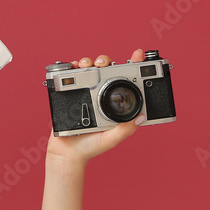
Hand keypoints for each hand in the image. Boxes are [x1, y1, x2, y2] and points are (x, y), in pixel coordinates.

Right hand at [35, 49, 144, 209]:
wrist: (67, 154)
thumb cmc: (90, 148)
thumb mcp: (111, 139)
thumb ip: (125, 130)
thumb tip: (142, 117)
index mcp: (112, 104)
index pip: (125, 81)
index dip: (132, 66)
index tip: (137, 55)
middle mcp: (99, 96)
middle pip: (105, 70)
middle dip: (106, 60)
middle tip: (104, 63)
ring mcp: (84, 93)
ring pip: (88, 70)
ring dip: (88, 62)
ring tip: (88, 64)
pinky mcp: (70, 94)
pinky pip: (70, 77)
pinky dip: (71, 68)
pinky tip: (74, 67)